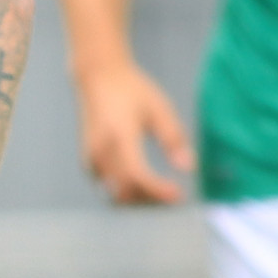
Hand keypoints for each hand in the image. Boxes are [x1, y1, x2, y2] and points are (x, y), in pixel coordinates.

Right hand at [75, 60, 192, 205]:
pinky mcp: (88, 161)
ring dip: (137, 198)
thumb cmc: (131, 90)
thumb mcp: (159, 109)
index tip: (178, 196)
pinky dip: (124, 190)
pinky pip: (106, 186)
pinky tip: (142, 184)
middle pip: (123, 191)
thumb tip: (189, 167)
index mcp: (119, 136)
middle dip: (149, 199)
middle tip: (173, 196)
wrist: (97, 78)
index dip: (157, 189)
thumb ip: (174, 138)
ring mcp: (91, 158)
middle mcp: (100, 152)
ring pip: (113, 192)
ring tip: (160, 193)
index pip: (137, 175)